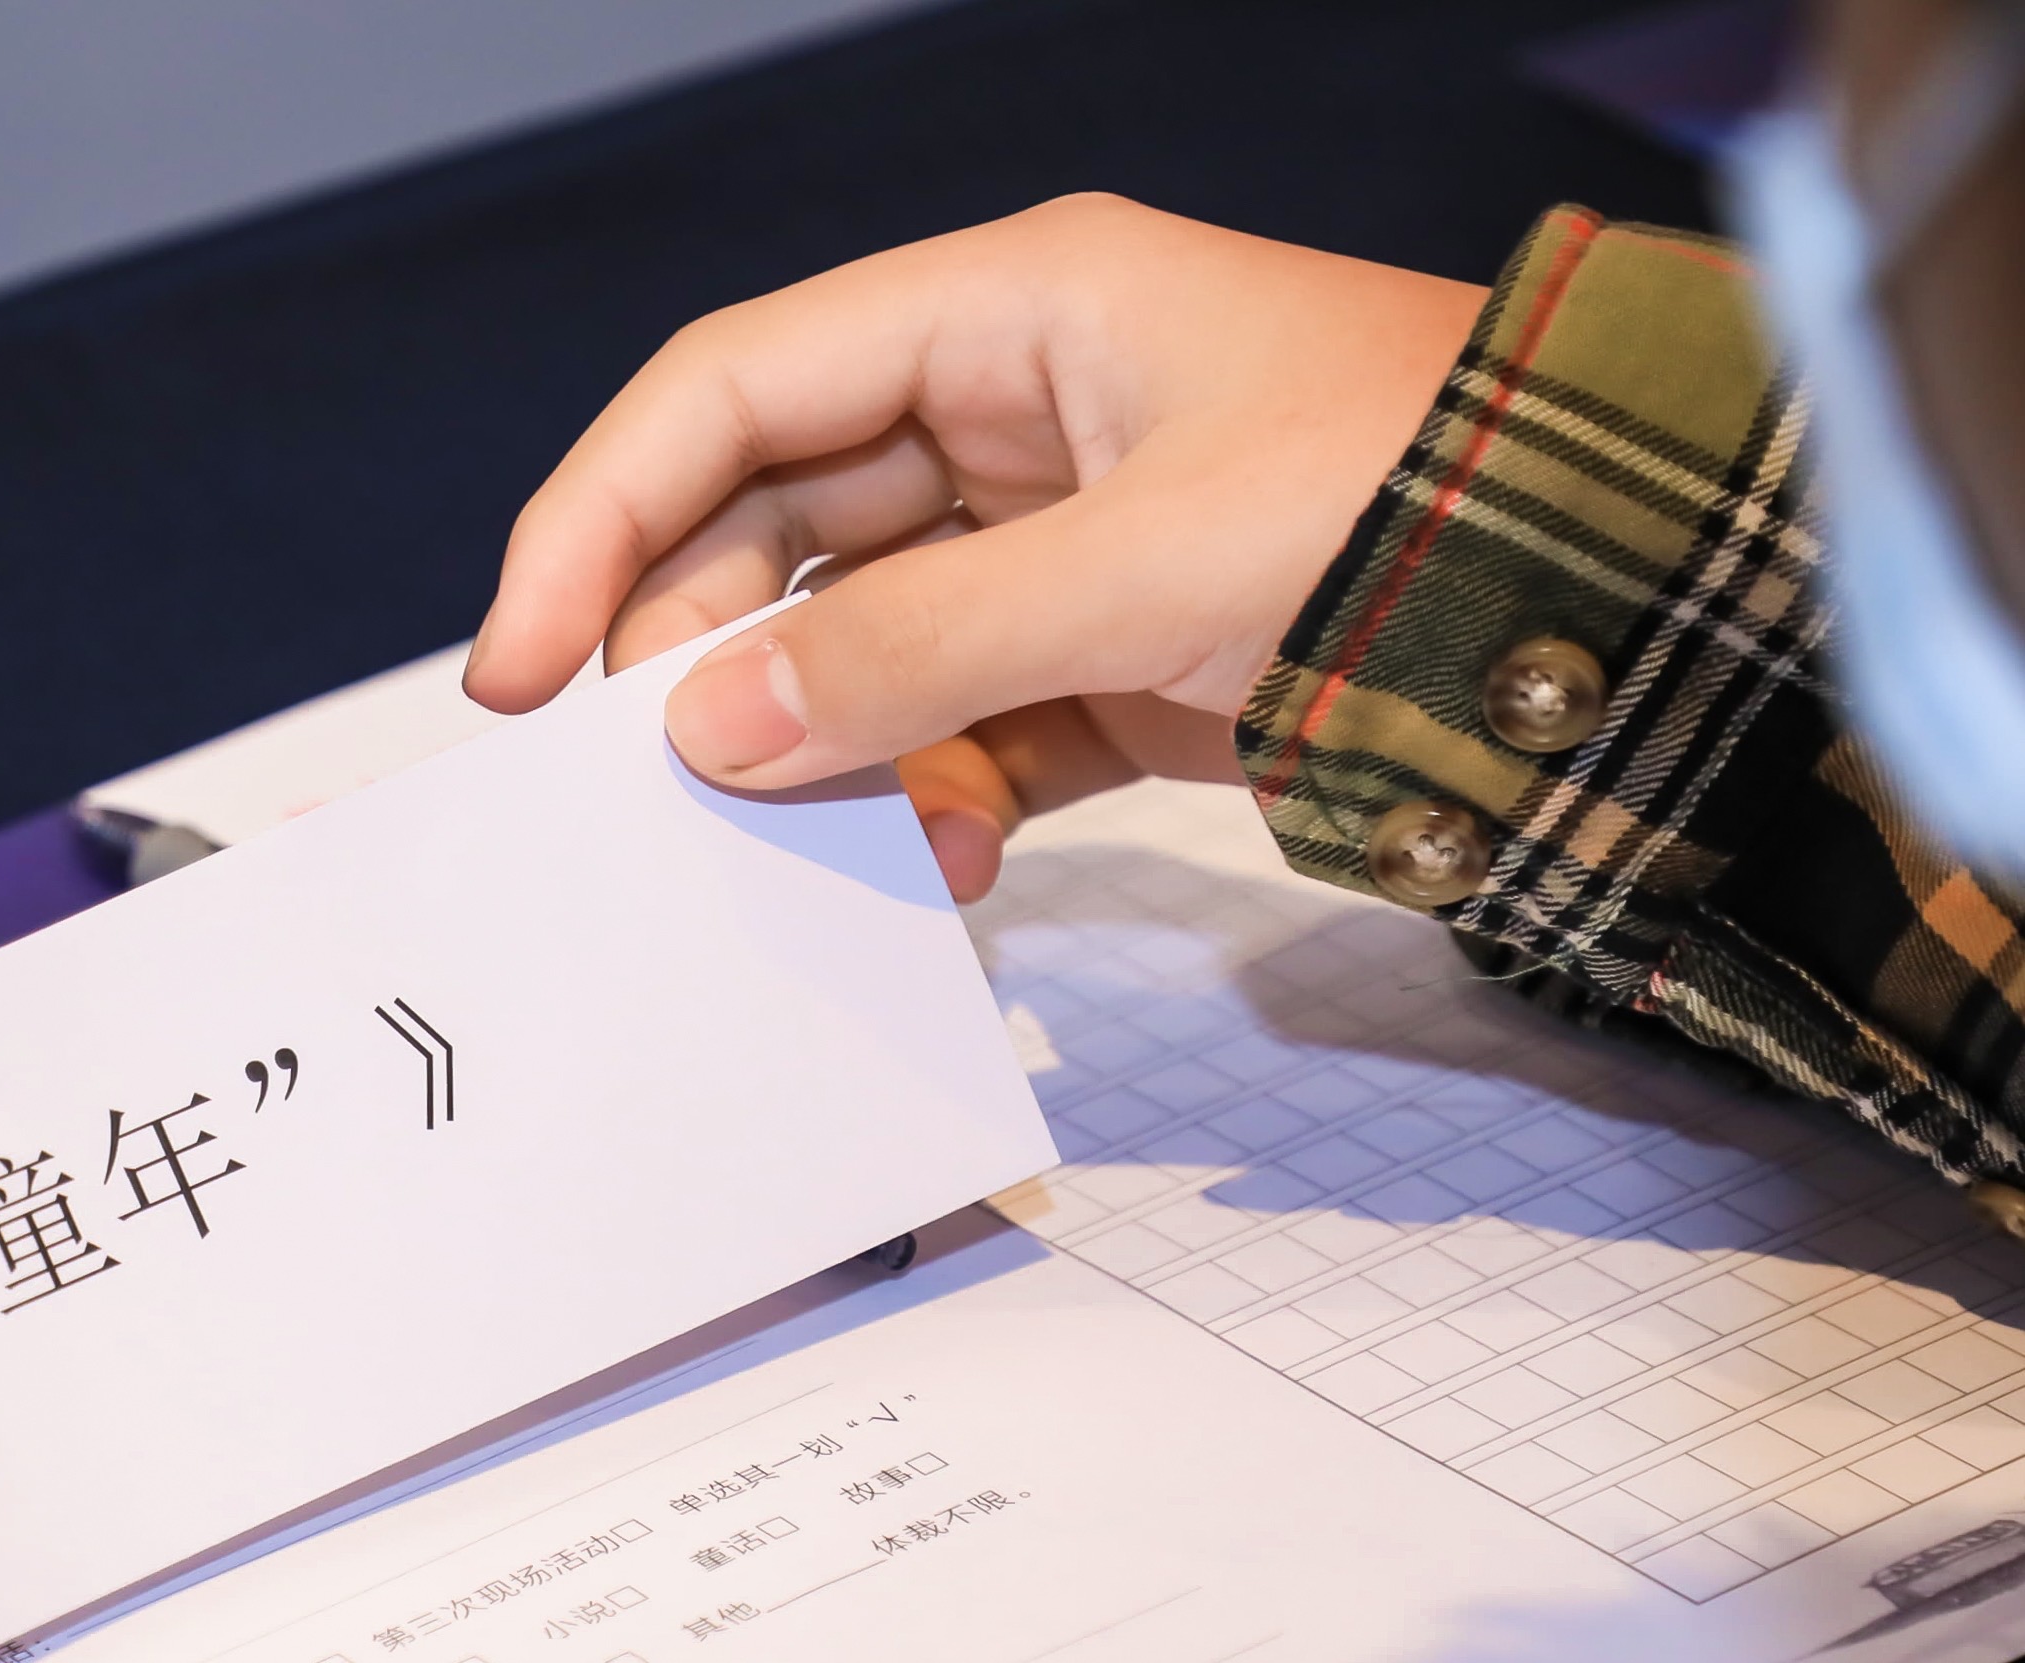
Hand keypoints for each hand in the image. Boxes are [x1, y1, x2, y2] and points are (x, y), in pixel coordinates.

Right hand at [464, 195, 1482, 898]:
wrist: (1630, 624)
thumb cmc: (1417, 518)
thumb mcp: (1143, 568)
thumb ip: (912, 651)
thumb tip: (710, 728)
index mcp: (1012, 315)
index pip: (731, 393)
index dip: (598, 520)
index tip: (519, 675)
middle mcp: (1015, 415)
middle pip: (769, 527)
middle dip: (708, 662)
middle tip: (662, 793)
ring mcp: (1056, 546)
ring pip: (851, 646)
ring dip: (824, 755)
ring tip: (846, 843)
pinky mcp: (1107, 663)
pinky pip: (952, 733)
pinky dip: (930, 804)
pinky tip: (955, 861)